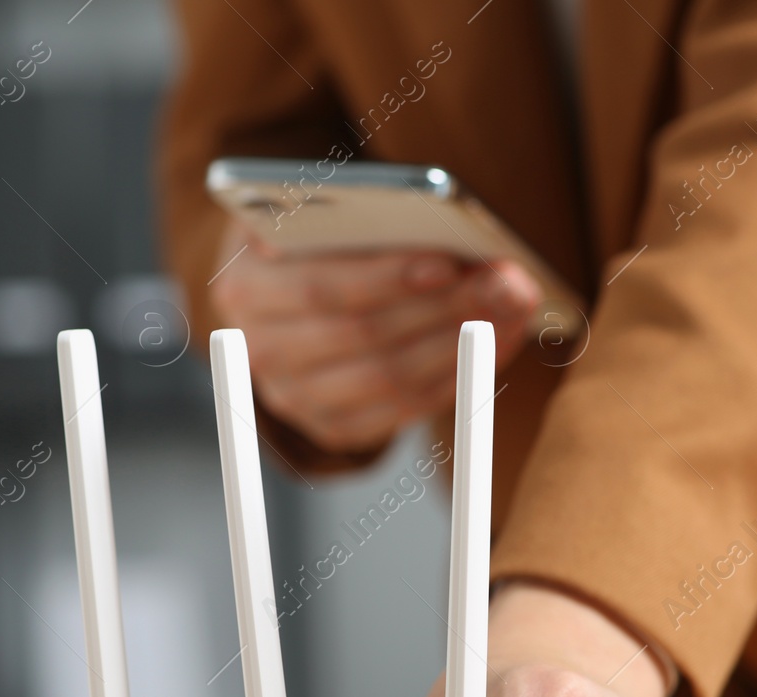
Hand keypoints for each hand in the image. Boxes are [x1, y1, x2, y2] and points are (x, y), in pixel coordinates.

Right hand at [208, 219, 540, 452]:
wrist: (283, 284)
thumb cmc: (316, 236)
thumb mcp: (322, 210)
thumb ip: (368, 219)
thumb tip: (460, 246)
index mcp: (245, 282)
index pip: (320, 288)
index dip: (387, 278)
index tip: (450, 262)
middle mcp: (258, 346)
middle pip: (361, 335)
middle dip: (443, 308)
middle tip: (507, 284)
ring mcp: (290, 394)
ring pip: (385, 378)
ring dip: (459, 345)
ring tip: (511, 310)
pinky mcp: (326, 425)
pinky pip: (397, 413)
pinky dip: (451, 379)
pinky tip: (491, 347)